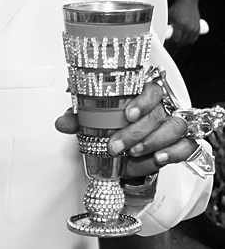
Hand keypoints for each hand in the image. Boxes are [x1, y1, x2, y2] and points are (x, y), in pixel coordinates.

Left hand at [55, 81, 198, 177]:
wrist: (123, 155)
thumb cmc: (112, 131)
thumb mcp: (93, 124)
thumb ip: (79, 121)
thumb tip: (62, 123)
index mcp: (141, 98)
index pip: (151, 90)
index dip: (142, 101)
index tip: (128, 114)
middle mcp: (160, 110)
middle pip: (157, 113)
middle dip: (135, 132)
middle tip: (115, 146)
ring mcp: (171, 127)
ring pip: (174, 128)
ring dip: (153, 142)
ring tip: (133, 153)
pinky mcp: (178, 146)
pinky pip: (186, 147)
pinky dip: (173, 153)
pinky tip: (158, 158)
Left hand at [167, 2, 199, 48]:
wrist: (188, 1)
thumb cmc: (176, 9)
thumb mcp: (168, 17)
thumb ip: (165, 26)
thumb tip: (157, 34)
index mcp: (180, 25)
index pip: (175, 40)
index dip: (169, 46)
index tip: (164, 47)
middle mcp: (188, 28)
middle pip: (180, 43)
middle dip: (173, 47)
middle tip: (168, 48)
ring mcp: (194, 29)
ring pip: (186, 43)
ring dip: (180, 45)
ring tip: (174, 46)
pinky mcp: (197, 29)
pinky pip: (192, 40)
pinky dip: (187, 42)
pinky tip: (182, 42)